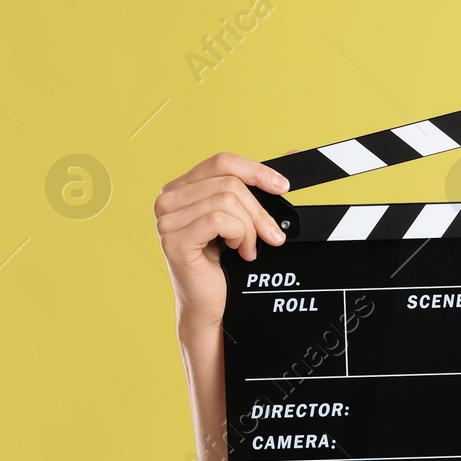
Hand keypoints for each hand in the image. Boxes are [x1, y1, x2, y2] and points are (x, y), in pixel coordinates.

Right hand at [153, 152, 290, 333]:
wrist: (213, 306)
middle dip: (259, 210)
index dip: (256, 171)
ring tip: (248, 248)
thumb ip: (257, 188)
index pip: (222, 162)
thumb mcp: (243, 220)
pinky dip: (240, 236)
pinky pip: (220, 220)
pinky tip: (239, 252)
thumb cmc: (226, 266)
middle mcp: (169, 199)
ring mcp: (167, 219)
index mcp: (182, 188)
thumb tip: (293, 154)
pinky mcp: (174, 239)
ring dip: (249, 228)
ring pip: (227, 200)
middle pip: (229, 182)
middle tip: (269, 236)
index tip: (282, 187)